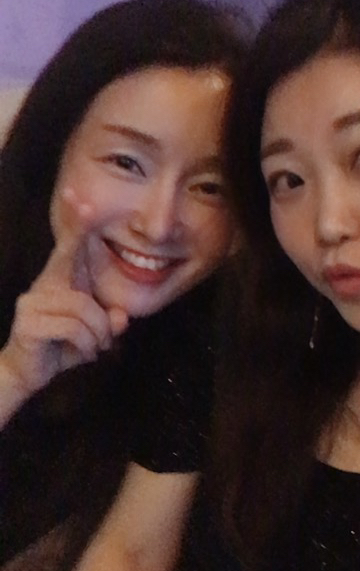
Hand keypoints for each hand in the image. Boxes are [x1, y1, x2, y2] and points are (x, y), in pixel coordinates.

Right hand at [0, 190, 127, 399]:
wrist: (29, 374)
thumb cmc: (63, 346)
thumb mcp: (94, 333)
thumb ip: (110, 321)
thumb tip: (120, 317)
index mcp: (61, 281)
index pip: (69, 248)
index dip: (76, 224)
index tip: (79, 196)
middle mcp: (44, 285)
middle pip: (77, 275)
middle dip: (97, 299)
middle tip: (99, 316)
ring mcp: (33, 302)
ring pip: (85, 310)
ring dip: (97, 336)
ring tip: (91, 349)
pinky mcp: (29, 322)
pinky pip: (75, 329)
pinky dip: (85, 346)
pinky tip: (79, 355)